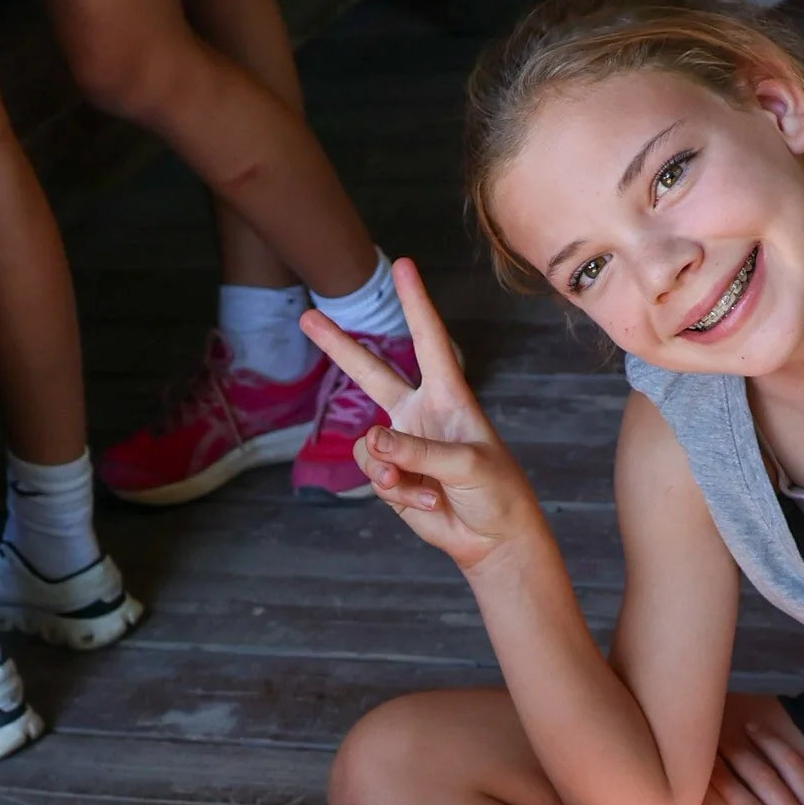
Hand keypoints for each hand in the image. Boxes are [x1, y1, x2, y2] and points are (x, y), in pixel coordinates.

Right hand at [301, 260, 540, 570]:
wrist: (493, 539)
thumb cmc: (497, 492)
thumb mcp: (467, 465)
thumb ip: (419, 452)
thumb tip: (371, 440)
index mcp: (449, 397)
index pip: (428, 341)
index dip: (415, 303)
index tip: (402, 265)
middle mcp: (421, 414)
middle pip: (371, 372)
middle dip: (338, 347)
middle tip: (307, 316)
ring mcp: (403, 446)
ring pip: (367, 444)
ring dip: (388, 469)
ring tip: (420, 489)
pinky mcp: (392, 478)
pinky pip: (373, 475)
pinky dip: (393, 491)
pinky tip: (422, 503)